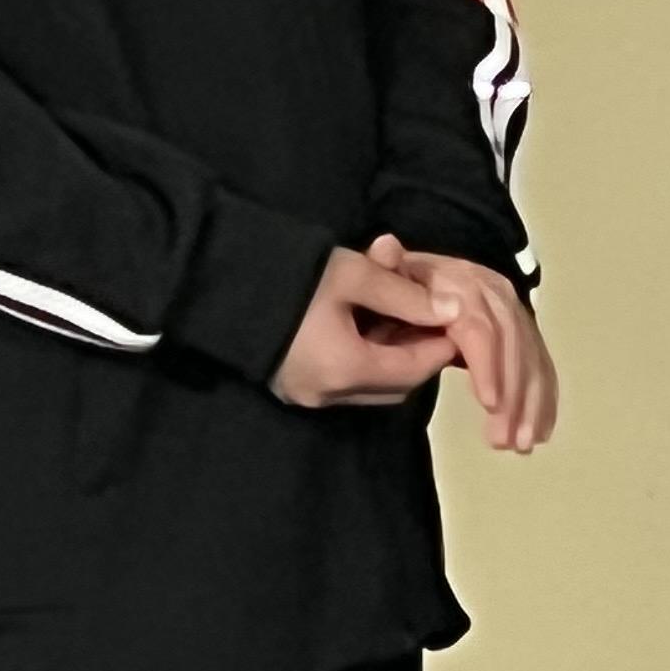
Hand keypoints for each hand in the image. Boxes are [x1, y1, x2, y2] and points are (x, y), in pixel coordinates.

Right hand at [270, 245, 462, 408]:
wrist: (215, 278)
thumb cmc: (291, 275)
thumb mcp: (354, 274)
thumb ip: (406, 295)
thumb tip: (453, 310)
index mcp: (347, 370)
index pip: (415, 370)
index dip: (440, 346)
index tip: (454, 321)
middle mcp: (329, 394)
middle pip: (394, 387)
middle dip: (416, 356)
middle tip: (427, 319)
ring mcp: (305, 395)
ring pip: (368, 388)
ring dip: (389, 359)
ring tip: (394, 318)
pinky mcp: (289, 387)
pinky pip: (342, 384)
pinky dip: (362, 362)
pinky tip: (361, 328)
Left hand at [383, 237, 559, 453]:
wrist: (399, 277)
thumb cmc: (380, 285)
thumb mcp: (370, 277)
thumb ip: (378, 272)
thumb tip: (388, 248)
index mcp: (454, 279)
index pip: (479, 323)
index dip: (488, 363)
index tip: (489, 404)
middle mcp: (490, 290)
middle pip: (513, 342)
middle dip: (514, 393)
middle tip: (504, 439)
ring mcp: (507, 309)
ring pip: (530, 355)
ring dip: (531, 403)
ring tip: (520, 444)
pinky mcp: (517, 329)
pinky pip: (537, 362)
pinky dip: (542, 398)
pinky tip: (538, 433)